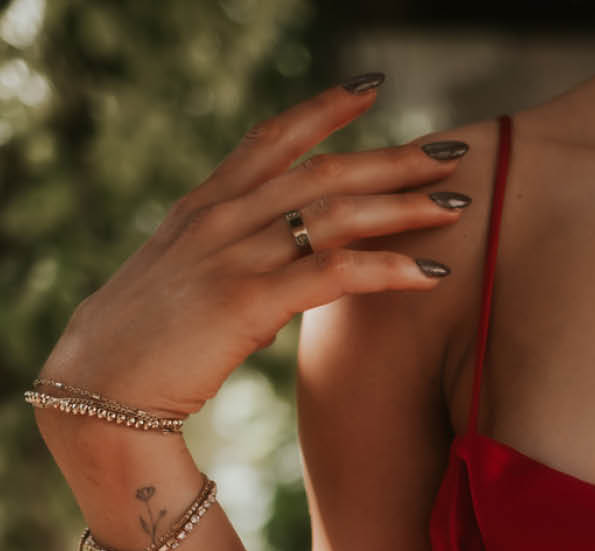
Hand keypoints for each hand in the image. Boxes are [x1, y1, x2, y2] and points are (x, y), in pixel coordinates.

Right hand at [34, 76, 472, 421]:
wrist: (102, 385)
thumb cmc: (147, 347)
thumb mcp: (188, 286)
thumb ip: (232, 267)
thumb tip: (274, 284)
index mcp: (205, 206)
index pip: (272, 138)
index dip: (324, 108)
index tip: (372, 88)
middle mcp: (221, 217)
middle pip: (323, 170)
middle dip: (394, 157)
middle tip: (453, 150)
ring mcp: (233, 254)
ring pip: (336, 213)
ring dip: (405, 207)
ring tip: (459, 205)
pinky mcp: (247, 300)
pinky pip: (333, 273)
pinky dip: (388, 269)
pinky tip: (431, 273)